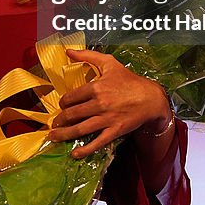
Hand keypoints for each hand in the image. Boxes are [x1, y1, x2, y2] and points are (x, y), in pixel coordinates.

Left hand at [47, 48, 171, 157]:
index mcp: (96, 87)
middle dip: (60, 120)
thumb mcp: (109, 63)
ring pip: (80, 129)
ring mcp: (107, 119)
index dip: (63, 102)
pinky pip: (97, 142)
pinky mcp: (115, 131)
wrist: (151, 98)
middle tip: (54, 123)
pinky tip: (74, 154)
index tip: (62, 105)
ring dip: (64, 134)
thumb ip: (87, 55)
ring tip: (54, 136)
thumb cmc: (129, 80)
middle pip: (72, 114)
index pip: (71, 97)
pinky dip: (85, 150)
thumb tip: (68, 50)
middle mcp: (99, 104)